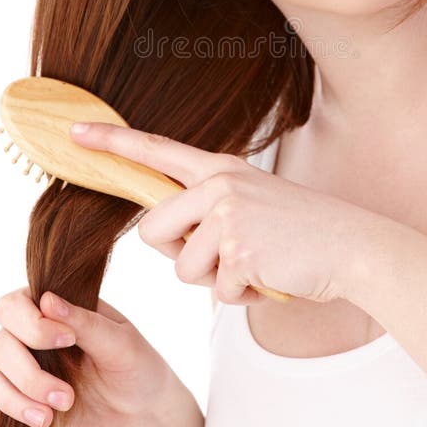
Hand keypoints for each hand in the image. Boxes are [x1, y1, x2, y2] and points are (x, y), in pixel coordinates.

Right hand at [0, 287, 192, 426]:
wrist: (140, 414)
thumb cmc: (135, 366)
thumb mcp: (120, 342)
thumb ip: (85, 322)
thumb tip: (47, 299)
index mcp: (56, 308)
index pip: (17, 304)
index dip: (32, 324)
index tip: (67, 342)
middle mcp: (30, 334)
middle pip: (0, 343)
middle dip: (28, 374)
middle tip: (66, 396)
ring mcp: (20, 366)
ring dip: (14, 398)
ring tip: (49, 416)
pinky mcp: (14, 398)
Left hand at [70, 123, 358, 304]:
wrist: (352, 245)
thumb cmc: (300, 231)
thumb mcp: (250, 202)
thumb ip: (206, 209)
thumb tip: (163, 231)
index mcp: (220, 168)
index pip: (156, 150)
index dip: (112, 140)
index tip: (74, 131)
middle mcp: (219, 184)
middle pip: (152, 230)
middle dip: (177, 254)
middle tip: (221, 255)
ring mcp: (229, 215)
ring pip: (182, 269)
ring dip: (215, 280)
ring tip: (254, 263)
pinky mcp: (240, 249)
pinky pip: (216, 291)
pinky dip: (241, 295)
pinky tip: (270, 276)